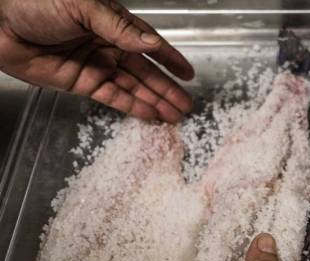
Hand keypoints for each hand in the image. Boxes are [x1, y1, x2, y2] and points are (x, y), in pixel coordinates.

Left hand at [0, 0, 193, 122]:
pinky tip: (149, 114)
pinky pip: (112, 97)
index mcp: (112, 24)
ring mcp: (95, 66)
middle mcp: (107, 46)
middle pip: (145, 71)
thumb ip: (119, 27)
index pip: (148, 44)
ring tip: (175, 115)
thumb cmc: (34, 2)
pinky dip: (132, 107)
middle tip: (186, 105)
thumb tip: (151, 43)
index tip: (188, 73)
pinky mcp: (81, 83)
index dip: (170, 59)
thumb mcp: (83, 6)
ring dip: (154, 101)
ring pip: (133, 87)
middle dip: (167, 88)